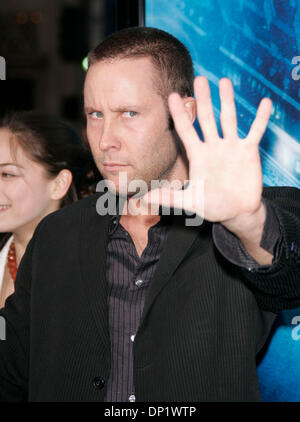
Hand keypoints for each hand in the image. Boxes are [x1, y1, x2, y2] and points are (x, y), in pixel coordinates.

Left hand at [142, 76, 271, 234]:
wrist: (236, 211)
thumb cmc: (212, 206)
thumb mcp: (190, 201)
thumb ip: (169, 197)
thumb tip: (144, 199)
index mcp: (198, 155)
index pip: (186, 130)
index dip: (179, 114)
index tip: (172, 96)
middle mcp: (213, 146)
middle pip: (207, 118)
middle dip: (203, 100)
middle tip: (199, 79)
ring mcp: (231, 147)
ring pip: (229, 119)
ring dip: (227, 101)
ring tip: (224, 82)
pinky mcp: (248, 151)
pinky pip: (256, 131)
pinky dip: (261, 118)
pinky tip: (265, 103)